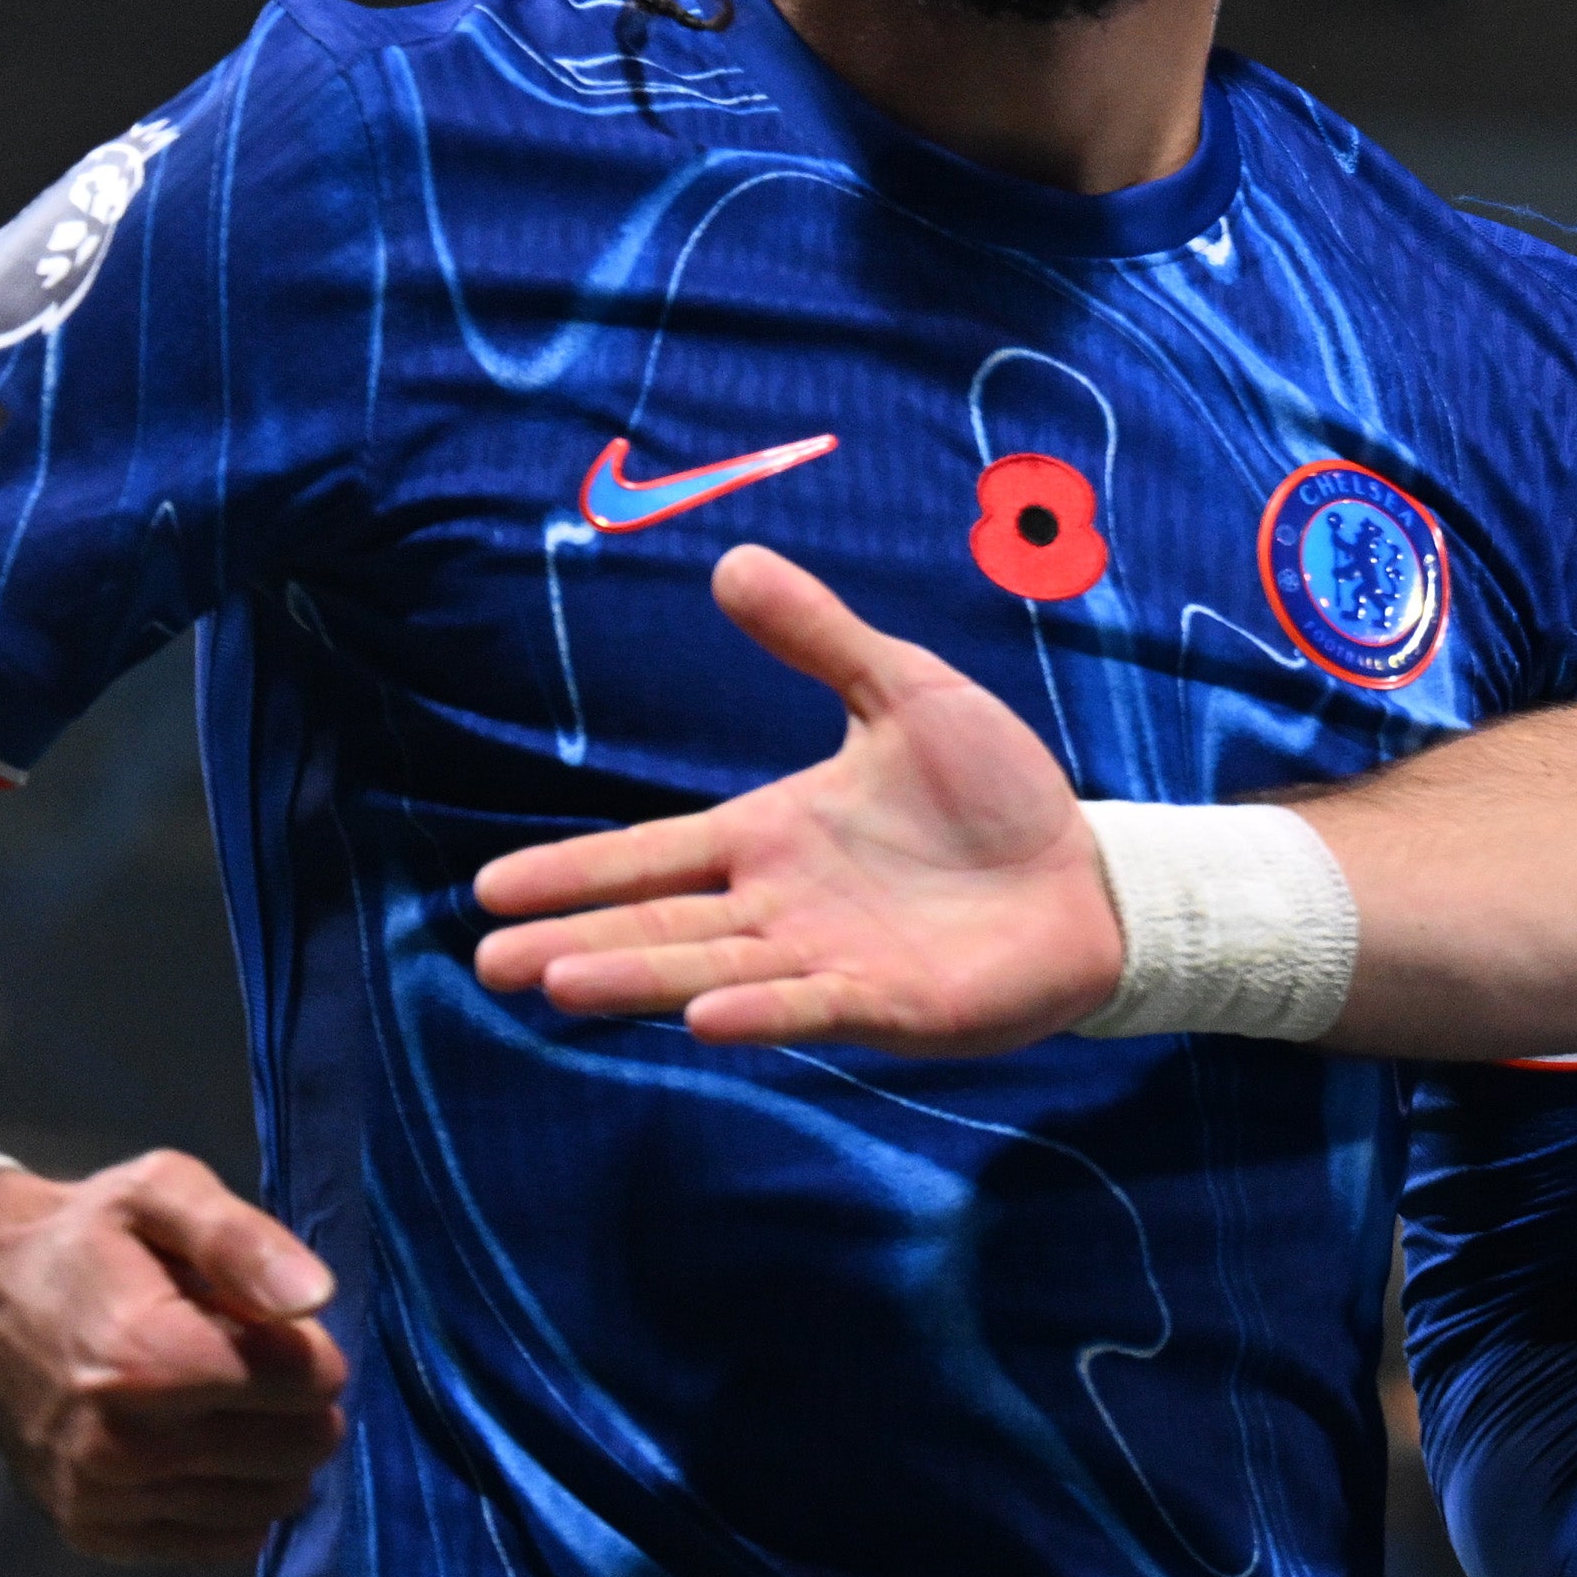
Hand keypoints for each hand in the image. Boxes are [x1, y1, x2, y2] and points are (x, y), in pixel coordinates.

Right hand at [0, 1152, 347, 1563]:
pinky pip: (230, 1538)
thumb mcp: (161, 1192)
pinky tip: (205, 1444)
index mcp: (143, 1355)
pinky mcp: (95, 1530)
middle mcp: (119, 1443)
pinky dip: (239, 1494)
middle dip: (302, 1400)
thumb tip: (318, 1299)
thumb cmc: (89, 1239)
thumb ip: (244, 1240)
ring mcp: (103, 1497)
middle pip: (303, 1445)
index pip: (311, 1381)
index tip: (265, 1322)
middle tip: (251, 1360)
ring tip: (221, 1397)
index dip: (311, 1344)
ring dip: (274, 1448)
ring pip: (276, 1497)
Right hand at [467, 545, 1119, 1053]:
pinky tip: (706, 1017)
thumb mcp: (905, 694)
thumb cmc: (994, 793)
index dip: (575, 872)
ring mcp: (828, 960)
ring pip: (714, 970)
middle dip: (574, 940)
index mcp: (772, 837)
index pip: (653, 855)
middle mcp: (782, 907)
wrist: (1088, 872)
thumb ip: (821, 639)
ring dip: (639, 976)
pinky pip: (813, 1008)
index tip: (488, 889)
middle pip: (658, 926)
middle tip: (489, 959)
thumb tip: (734, 559)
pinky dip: (762, 1014)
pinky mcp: (888, 1003)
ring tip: (557, 982)